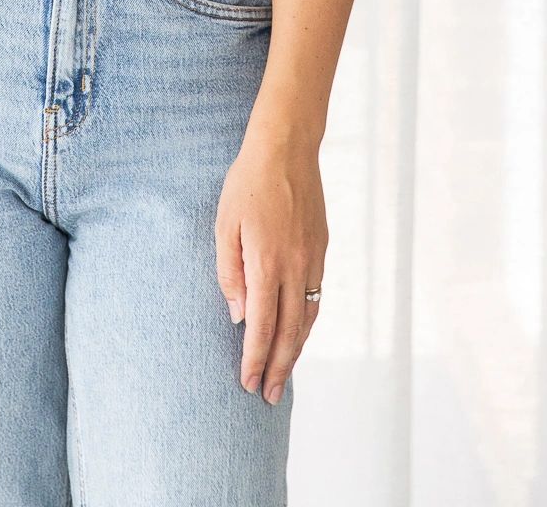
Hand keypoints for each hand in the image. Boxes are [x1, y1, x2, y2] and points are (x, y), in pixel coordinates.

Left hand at [215, 126, 327, 404]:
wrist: (286, 148)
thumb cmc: (247, 183)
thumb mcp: (224, 225)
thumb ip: (230, 274)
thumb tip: (240, 317)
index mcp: (266, 262)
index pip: (262, 326)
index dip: (256, 359)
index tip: (248, 384)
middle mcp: (294, 266)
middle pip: (289, 332)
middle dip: (279, 368)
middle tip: (269, 397)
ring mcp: (312, 259)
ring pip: (307, 319)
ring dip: (296, 351)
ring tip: (284, 374)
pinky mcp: (321, 249)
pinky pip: (316, 296)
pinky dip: (307, 323)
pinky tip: (298, 333)